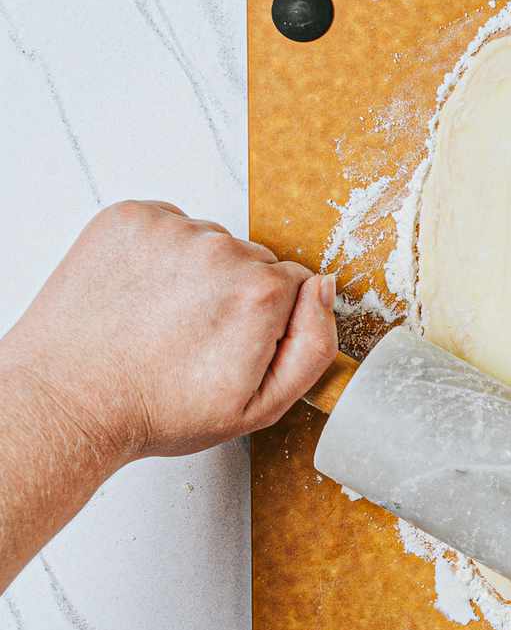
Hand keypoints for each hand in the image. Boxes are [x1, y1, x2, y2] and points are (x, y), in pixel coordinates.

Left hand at [2, 200, 336, 462]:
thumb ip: (315, 346)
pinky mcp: (129, 219)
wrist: (68, 403)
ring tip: (164, 318)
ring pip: (212, 242)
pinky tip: (143, 294)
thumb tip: (324, 286)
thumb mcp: (261, 407)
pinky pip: (170, 226)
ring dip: (197, 272)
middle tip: (197, 337)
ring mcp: (170, 231)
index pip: (298, 284)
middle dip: (236, 294)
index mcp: (260, 295)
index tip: (236, 346)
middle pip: (255, 260)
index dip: (273, 321)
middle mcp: (220, 251)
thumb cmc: (158, 410)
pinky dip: (161, 254)